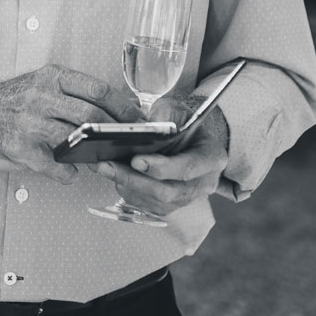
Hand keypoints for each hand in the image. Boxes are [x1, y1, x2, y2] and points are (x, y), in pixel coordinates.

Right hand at [0, 64, 124, 183]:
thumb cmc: (7, 106)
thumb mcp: (38, 87)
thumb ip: (69, 97)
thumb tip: (111, 115)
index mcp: (50, 77)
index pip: (98, 89)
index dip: (123, 107)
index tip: (138, 121)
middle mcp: (40, 96)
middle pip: (92, 116)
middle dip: (116, 134)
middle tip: (129, 145)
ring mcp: (29, 121)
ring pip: (75, 140)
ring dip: (94, 155)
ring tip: (102, 161)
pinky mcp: (18, 147)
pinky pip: (54, 165)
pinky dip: (67, 173)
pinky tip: (70, 173)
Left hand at [94, 107, 229, 217]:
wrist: (186, 138)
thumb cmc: (181, 122)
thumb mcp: (177, 109)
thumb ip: (164, 116)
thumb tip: (145, 128)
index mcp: (212, 157)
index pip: (189, 168)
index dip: (162, 167)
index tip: (136, 160)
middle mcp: (203, 183)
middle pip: (168, 191)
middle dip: (135, 179)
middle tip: (108, 165)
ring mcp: (187, 198)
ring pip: (154, 202)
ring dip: (127, 186)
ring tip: (104, 167)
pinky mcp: (170, 206)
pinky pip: (147, 206)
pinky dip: (127, 191)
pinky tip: (113, 175)